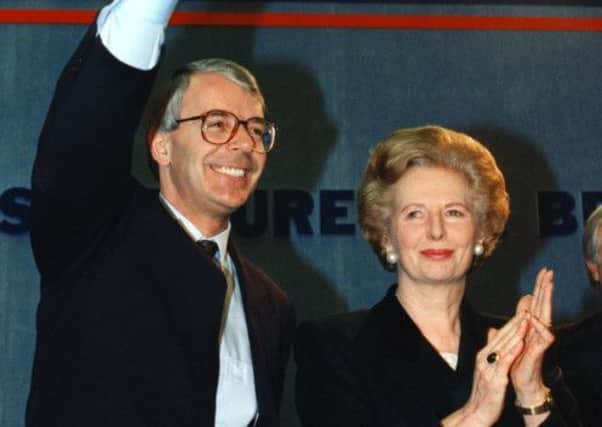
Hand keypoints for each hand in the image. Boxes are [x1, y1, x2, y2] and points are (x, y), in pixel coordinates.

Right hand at [442, 313, 527, 426]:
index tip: (523, 311)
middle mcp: (485, 358)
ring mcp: (489, 368)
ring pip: (504, 346)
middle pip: (502, 337)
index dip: (512, 322)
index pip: (500, 335)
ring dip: (515, 333)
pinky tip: (520, 342)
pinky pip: (504, 362)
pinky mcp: (495, 379)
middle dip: (515, 322)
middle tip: (526, 309)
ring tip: (525, 321)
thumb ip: (490, 348)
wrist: (477, 411)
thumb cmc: (484, 391)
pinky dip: (512, 351)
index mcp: (484, 354)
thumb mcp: (486, 367)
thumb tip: (492, 330)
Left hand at [510, 268, 554, 405]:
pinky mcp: (539, 351)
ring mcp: (540, 340)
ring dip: (546, 301)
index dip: (540, 287)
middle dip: (546, 288)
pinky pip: (544, 338)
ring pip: (546, 317)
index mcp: (532, 325)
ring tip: (548, 285)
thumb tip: (526, 299)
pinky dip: (539, 327)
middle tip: (549, 271)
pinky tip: (534, 317)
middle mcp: (538, 330)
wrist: (522, 381)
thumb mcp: (518, 333)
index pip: (537, 302)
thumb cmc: (520, 358)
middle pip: (543, 305)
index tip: (543, 271)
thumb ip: (521, 317)